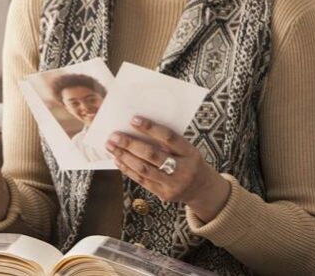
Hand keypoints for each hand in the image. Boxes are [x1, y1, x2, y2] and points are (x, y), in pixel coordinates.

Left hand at [106, 116, 230, 222]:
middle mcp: (184, 170)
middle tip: (114, 136)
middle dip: (130, 144)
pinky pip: (142, 180)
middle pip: (152, 155)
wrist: (202, 189)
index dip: (150, 128)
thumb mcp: (187, 150)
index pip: (169, 138)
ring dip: (124, 157)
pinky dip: (127, 169)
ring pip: (144, 169)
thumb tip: (137, 128)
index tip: (133, 120)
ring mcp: (174, 184)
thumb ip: (168, 142)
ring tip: (111, 147)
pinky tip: (118, 160)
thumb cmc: (189, 162)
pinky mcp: (164, 194)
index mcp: (190, 153)